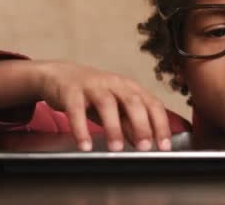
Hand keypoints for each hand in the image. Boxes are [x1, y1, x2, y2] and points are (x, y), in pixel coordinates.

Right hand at [37, 61, 171, 151]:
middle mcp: (114, 84)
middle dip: (141, 124)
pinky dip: (81, 128)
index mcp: (130, 88)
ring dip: (113, 127)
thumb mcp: (115, 109)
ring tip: (116, 148)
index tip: (164, 146)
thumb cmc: (93, 94)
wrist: (60, 76)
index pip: (152, 104)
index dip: (160, 125)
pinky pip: (77, 109)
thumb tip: (144, 142)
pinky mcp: (71, 91)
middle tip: (144, 147)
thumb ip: (129, 124)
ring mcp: (93, 86)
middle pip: (133, 101)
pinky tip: (85, 144)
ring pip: (107, 103)